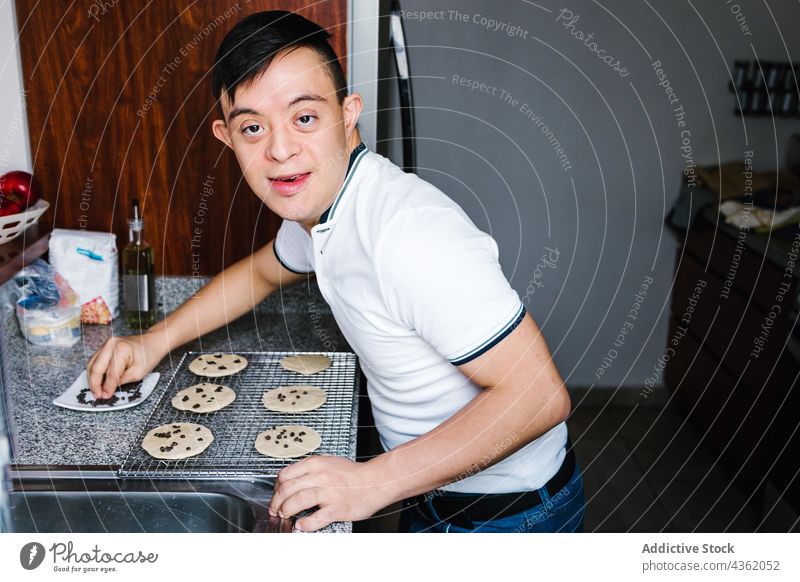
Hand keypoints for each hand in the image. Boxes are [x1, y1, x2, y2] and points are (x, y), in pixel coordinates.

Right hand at [86, 333, 165, 398]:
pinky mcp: (104, 347)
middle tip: (97, 396)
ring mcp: (106, 344)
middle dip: (95, 384)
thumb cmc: (148, 356)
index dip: (107, 387)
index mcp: (121, 349)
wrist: (152, 343)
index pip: (111, 373)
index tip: (105, 396)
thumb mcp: (139, 372)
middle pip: (96, 368)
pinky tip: (97, 381)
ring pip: (92, 364)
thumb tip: (108, 388)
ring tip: (95, 391)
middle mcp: (111, 344)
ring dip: (92, 379)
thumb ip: (122, 380)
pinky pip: (94, 361)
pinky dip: (94, 372)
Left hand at [268, 456, 393, 531]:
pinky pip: (314, 519)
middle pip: (287, 489)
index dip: (277, 487)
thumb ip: (311, 470)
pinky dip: (304, 524)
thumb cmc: (353, 474)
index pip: (285, 474)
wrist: (375, 481)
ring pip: (296, 502)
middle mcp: (320, 476)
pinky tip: (301, 525)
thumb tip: (292, 482)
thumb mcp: (329, 463)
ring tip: (286, 515)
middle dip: (277, 502)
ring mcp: (328, 493)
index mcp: (316, 464)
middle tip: (276, 508)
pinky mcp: (336, 508)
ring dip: (286, 511)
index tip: (277, 493)